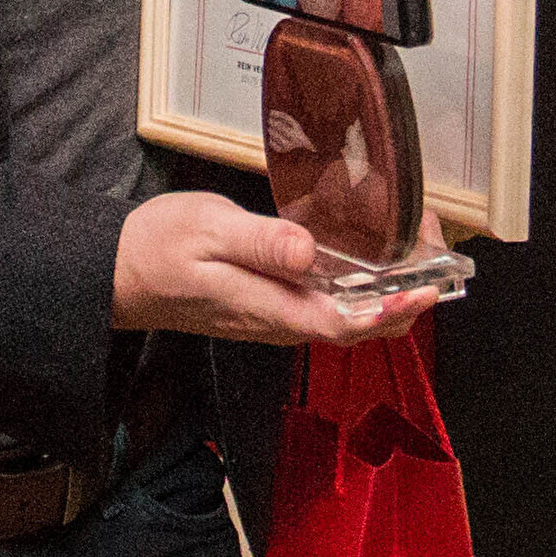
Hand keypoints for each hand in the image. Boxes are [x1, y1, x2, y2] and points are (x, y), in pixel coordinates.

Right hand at [112, 191, 436, 346]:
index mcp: (271, 310)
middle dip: (405, 295)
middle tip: (435, 251)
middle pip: (359, 324)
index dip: (392, 307)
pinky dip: (360, 283)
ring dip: (388, 289)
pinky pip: (329, 303)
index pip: (347, 322)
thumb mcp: (207, 232)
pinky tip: (368, 254)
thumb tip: (307, 251)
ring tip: (415, 247)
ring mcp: (277, 316)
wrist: (120, 272)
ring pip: (348, 314)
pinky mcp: (272, 304)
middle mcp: (281, 323)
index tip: (426, 284)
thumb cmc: (158, 251)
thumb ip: (260, 242)